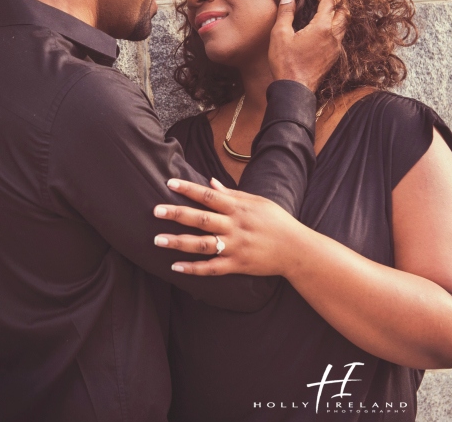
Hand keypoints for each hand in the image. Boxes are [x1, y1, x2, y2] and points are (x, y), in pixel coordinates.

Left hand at [153, 177, 304, 276]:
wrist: (297, 250)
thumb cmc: (277, 221)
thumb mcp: (257, 202)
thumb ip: (231, 194)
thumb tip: (210, 182)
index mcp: (238, 208)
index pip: (208, 196)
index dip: (188, 189)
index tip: (169, 183)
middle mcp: (234, 226)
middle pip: (201, 219)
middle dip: (176, 214)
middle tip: (155, 211)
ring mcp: (235, 247)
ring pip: (202, 244)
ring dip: (179, 242)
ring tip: (158, 240)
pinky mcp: (237, 265)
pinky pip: (211, 268)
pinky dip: (193, 268)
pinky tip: (176, 266)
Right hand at [269, 0, 346, 92]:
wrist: (295, 89)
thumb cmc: (285, 62)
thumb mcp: (279, 35)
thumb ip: (285, 13)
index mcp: (322, 27)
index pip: (329, 2)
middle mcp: (333, 36)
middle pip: (343, 12)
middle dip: (334, 1)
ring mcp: (335, 47)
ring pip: (344, 25)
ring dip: (337, 14)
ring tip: (323, 11)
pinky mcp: (333, 57)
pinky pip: (339, 37)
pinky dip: (334, 27)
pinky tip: (322, 30)